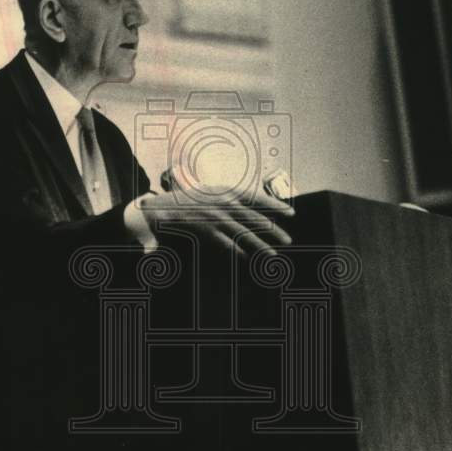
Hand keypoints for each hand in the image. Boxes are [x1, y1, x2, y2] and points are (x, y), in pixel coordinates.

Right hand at [138, 189, 293, 258]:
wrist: (160, 209)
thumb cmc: (188, 201)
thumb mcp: (211, 193)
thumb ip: (230, 198)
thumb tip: (250, 203)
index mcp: (225, 191)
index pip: (255, 197)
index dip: (274, 204)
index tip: (291, 212)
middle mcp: (222, 203)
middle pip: (254, 217)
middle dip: (273, 229)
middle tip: (289, 240)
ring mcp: (214, 217)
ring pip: (243, 233)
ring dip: (260, 245)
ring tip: (274, 255)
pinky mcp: (205, 231)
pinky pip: (225, 243)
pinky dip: (236, 251)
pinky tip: (247, 260)